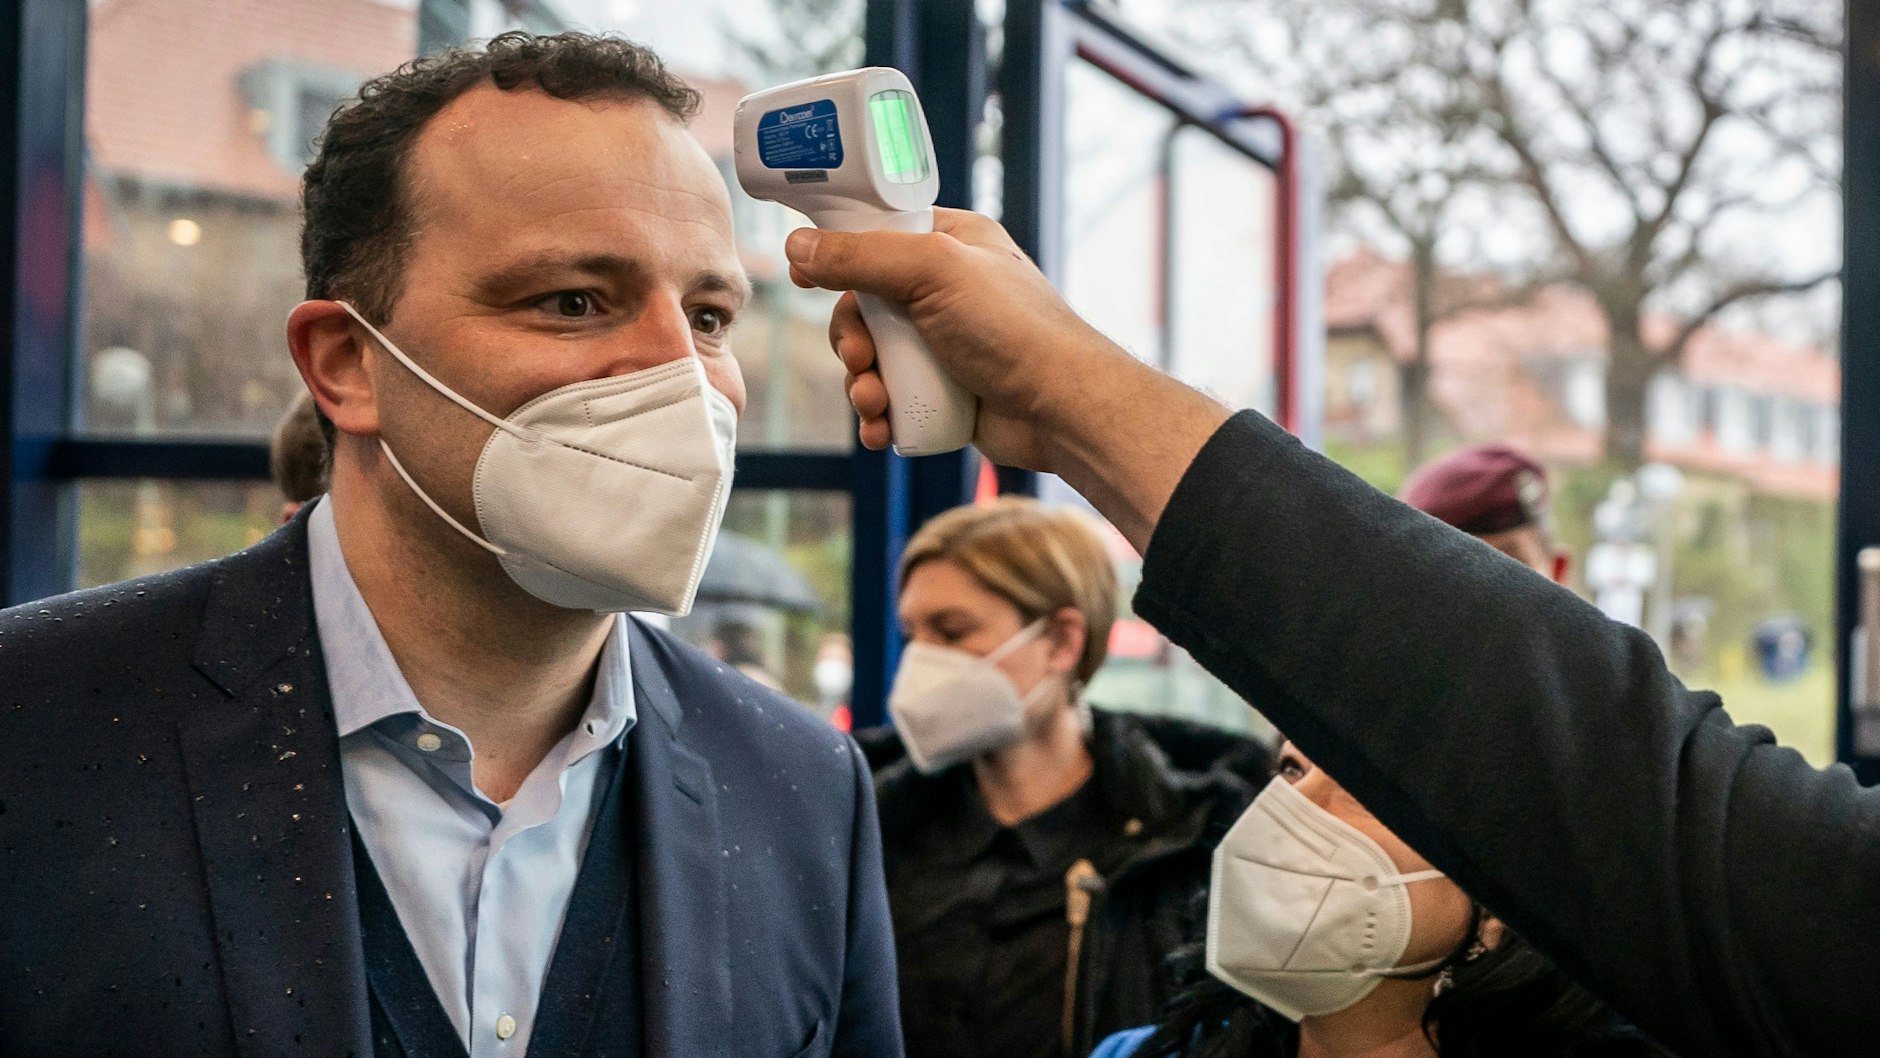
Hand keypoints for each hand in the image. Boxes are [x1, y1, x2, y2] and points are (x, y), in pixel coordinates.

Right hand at [786, 208, 1118, 471]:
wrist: (1061, 410)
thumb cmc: (1011, 328)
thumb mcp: (932, 271)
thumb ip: (861, 256)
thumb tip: (797, 245)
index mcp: (952, 242)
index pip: (877, 236)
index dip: (838, 256)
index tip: (804, 276)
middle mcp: (949, 288)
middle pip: (866, 304)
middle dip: (851, 339)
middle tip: (860, 360)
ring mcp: (947, 342)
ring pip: (875, 356)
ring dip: (861, 384)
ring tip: (874, 404)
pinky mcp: (947, 391)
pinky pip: (894, 397)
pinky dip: (879, 415)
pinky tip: (881, 430)